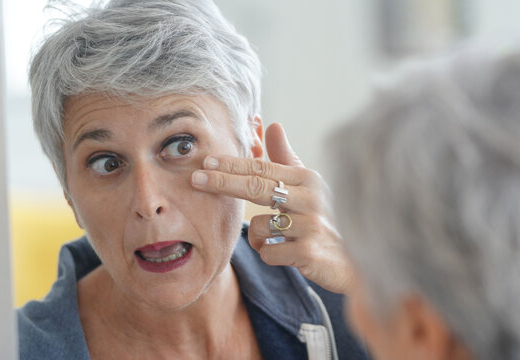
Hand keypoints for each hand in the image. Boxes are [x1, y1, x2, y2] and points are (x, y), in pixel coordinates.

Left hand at [191, 123, 350, 292]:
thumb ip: (286, 157)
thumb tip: (272, 124)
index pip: (263, 168)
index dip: (232, 165)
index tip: (206, 162)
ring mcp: (311, 226)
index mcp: (307, 180)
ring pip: (259, 227)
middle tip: (196, 179)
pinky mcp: (309, 253)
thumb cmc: (326, 218)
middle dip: (223, 182)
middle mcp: (310, 199)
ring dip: (260, 236)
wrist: (353, 261)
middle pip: (256, 187)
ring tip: (281, 239)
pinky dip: (270, 254)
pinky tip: (287, 254)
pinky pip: (268, 252)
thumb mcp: (308, 185)